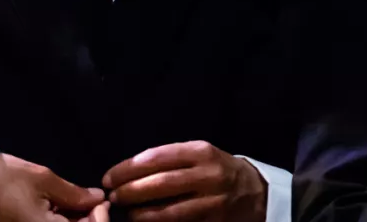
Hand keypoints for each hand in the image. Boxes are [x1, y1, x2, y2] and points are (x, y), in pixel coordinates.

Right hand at [0, 153, 104, 221]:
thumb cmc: (5, 180)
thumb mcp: (44, 181)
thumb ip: (75, 194)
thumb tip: (98, 199)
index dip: (100, 218)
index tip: (102, 202)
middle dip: (88, 220)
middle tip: (93, 201)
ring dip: (75, 221)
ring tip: (79, 203)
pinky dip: (59, 221)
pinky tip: (63, 210)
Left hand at [102, 140, 266, 221]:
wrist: (257, 193)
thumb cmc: (219, 170)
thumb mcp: (201, 154)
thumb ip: (171, 159)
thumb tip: (128, 171)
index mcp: (201, 152)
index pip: (156, 158)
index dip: (127, 169)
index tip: (109, 177)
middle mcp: (208, 175)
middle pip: (159, 184)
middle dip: (129, 192)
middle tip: (113, 197)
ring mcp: (212, 202)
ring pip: (168, 212)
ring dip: (140, 214)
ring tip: (126, 214)